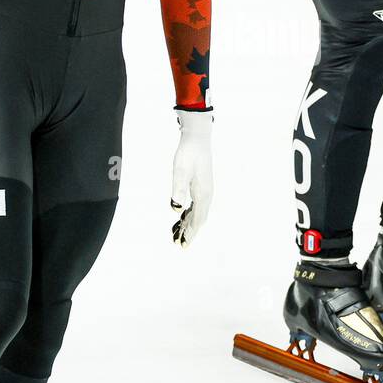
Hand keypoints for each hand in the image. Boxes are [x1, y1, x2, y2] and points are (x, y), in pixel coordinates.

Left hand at [170, 108, 212, 245]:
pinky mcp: (201, 186)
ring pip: (198, 214)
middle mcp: (207, 195)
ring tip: (177, 234)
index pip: (197, 220)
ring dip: (188, 224)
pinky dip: (189, 215)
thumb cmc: (188, 154)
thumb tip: (176, 210)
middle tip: (178, 244)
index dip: (190, 234)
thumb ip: (178, 190)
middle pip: (199, 220)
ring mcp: (205, 191)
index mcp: (203, 194)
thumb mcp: (180, 171)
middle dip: (189, 232)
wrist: (197, 138)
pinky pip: (196, 206)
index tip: (182, 244)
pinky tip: (182, 217)